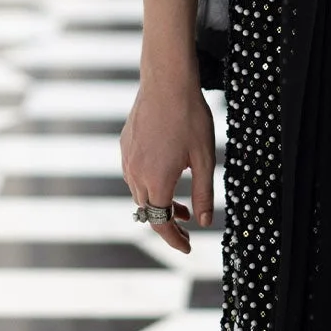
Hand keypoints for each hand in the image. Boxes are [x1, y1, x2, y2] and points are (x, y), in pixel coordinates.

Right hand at [120, 69, 215, 255]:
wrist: (167, 82)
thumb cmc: (190, 118)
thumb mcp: (205, 159)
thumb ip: (204, 194)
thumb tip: (204, 222)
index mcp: (157, 181)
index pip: (161, 224)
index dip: (174, 240)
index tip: (187, 248)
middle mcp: (136, 174)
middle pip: (148, 212)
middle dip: (167, 224)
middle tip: (188, 227)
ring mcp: (127, 159)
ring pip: (139, 194)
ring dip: (158, 204)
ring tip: (180, 205)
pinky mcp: (125, 145)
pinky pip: (134, 174)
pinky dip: (149, 185)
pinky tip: (166, 175)